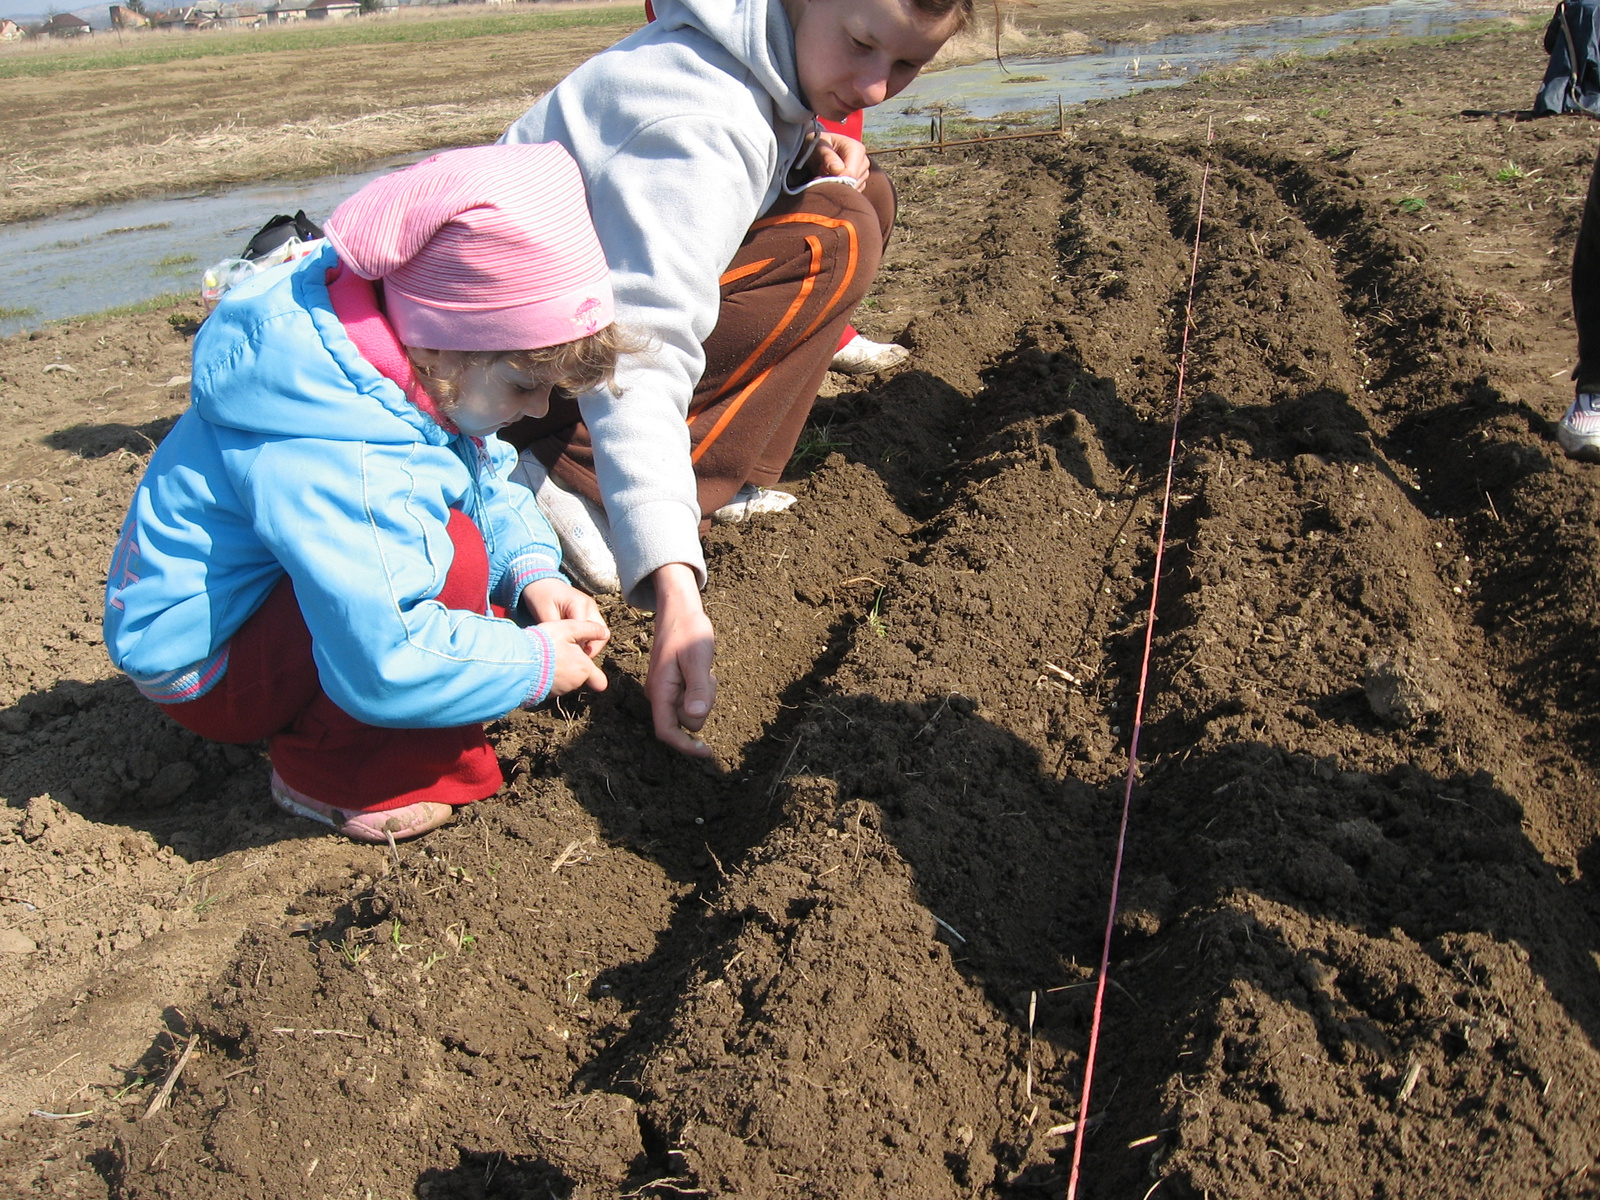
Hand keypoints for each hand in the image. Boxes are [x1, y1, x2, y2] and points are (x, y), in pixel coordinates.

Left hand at [522, 577, 608, 655]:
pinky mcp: (589, 612)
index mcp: (579, 604)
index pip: (588, 631)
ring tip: (576, 654)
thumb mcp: (544, 614)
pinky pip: (594, 630)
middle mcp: (590, 606)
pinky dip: (588, 639)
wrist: (540, 582)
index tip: (571, 658)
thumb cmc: (540, 596)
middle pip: (602, 633)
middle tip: (577, 659)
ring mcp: (591, 609)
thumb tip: (566, 650)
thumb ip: (557, 631)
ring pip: (601, 633)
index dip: (582, 647)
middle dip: (593, 648)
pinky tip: (574, 646)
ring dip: (591, 644)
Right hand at [538, 619, 609, 695]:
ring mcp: (558, 690)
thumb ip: (589, 630)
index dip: (597, 676)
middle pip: (578, 677)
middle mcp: (574, 683)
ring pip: (564, 681)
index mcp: (584, 669)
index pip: (600, 681)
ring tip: (545, 657)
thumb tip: (604, 632)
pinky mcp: (543, 694)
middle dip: (572, 666)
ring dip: (558, 672)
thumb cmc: (546, 643)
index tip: (590, 668)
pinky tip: (537, 667)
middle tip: (559, 650)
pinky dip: (546, 678)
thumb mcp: (569, 628)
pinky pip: (549, 686)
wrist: (520, 662)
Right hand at [646, 563, 715, 756]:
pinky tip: (701, 670)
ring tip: (704, 670)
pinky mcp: (670, 685)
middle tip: (709, 677)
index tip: (707, 752)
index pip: (667, 731)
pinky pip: (689, 699)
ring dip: (702, 697)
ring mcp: (664, 690)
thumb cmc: (688, 630)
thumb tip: (696, 717)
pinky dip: (700, 690)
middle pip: (683, 722)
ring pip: (688, 711)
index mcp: (660, 690)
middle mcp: (658, 694)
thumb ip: (698, 688)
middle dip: (701, 707)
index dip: (685, 747)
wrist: (678, 609)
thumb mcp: (698, 658)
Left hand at [813, 131, 869, 189]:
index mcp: (856, 149)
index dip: (836, 180)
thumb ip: (827, 156)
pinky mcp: (861, 181)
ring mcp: (863, 172)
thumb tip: (838, 169)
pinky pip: (853, 192)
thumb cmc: (819, 145)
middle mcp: (863, 161)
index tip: (820, 178)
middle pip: (852, 182)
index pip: (851, 173)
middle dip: (836, 183)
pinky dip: (842, 190)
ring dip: (838, 187)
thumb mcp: (819, 146)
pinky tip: (833, 181)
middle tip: (821, 175)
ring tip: (826, 175)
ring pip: (853, 189)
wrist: (820, 149)